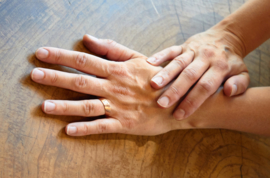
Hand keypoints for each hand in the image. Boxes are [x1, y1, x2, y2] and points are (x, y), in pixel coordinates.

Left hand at [31, 35, 193, 135]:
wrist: (177, 101)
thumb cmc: (156, 78)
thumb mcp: (137, 59)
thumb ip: (112, 49)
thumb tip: (88, 39)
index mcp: (117, 70)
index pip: (84, 60)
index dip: (61, 56)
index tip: (42, 54)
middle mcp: (114, 88)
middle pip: (80, 81)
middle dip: (55, 78)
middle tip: (34, 75)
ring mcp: (118, 107)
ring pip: (87, 106)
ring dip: (65, 106)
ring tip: (44, 106)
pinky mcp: (124, 123)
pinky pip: (102, 126)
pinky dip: (85, 129)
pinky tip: (68, 130)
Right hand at [146, 28, 249, 119]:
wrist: (226, 38)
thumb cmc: (231, 62)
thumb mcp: (243, 73)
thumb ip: (240, 84)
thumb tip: (229, 92)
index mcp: (220, 67)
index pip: (205, 87)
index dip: (192, 101)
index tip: (180, 115)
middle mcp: (206, 58)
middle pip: (189, 75)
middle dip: (175, 91)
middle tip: (162, 104)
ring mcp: (193, 50)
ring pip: (178, 62)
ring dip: (165, 74)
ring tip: (153, 85)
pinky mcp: (184, 45)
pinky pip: (171, 49)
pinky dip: (160, 55)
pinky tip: (149, 62)